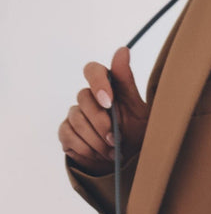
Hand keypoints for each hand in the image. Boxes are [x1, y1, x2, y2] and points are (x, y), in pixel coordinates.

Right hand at [58, 45, 148, 175]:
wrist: (128, 163)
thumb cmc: (137, 134)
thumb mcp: (139, 110)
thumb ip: (127, 82)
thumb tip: (122, 50)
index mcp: (107, 88)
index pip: (92, 70)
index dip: (98, 83)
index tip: (108, 102)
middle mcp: (88, 98)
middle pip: (83, 98)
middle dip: (101, 122)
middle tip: (115, 139)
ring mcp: (75, 115)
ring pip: (77, 119)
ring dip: (96, 139)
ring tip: (111, 151)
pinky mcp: (67, 133)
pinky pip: (68, 135)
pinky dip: (85, 148)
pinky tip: (98, 154)